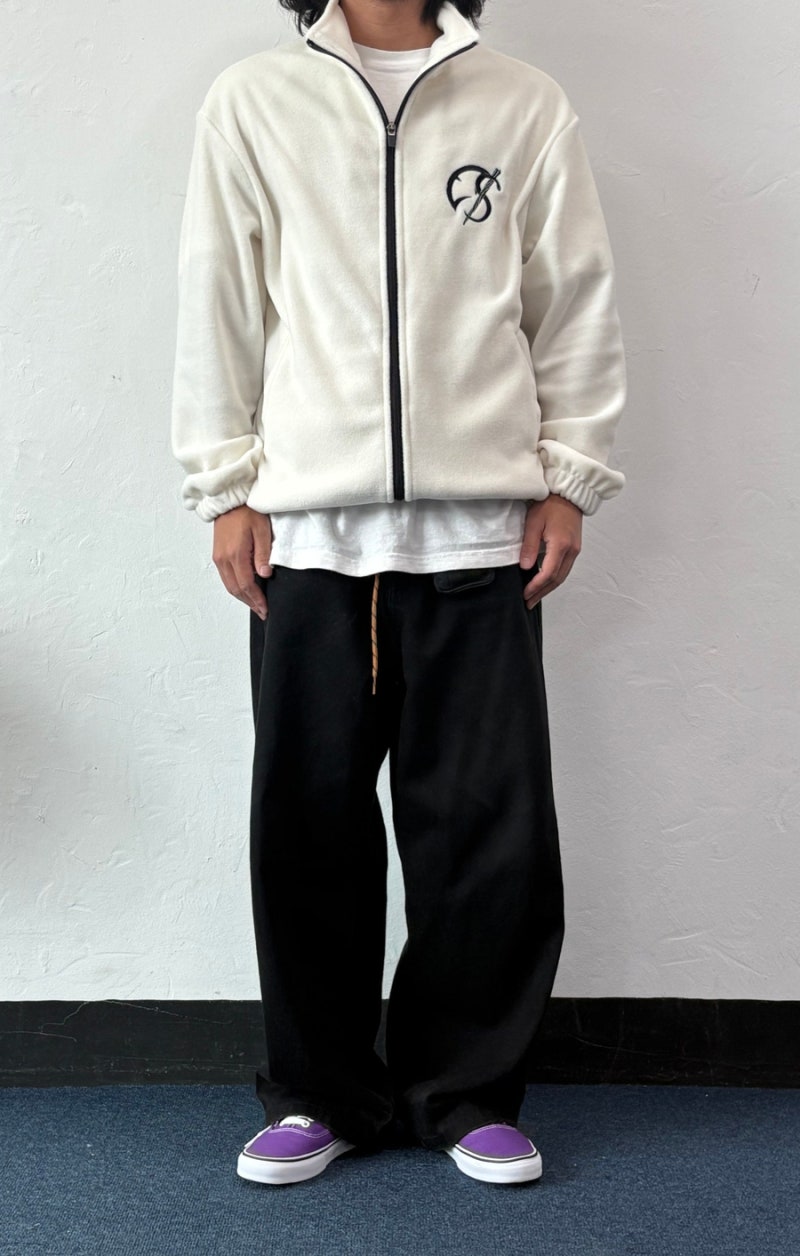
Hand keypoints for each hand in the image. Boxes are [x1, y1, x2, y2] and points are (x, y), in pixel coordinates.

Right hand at [212, 505, 273, 619]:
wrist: (229, 500)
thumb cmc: (247, 511)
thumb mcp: (261, 530)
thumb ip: (263, 554)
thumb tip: (265, 575)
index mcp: (236, 554)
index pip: (247, 584)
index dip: (257, 599)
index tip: (265, 608)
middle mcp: (224, 559)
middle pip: (236, 589)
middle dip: (250, 603)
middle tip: (262, 612)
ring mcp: (218, 558)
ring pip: (229, 585)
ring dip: (242, 597)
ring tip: (255, 605)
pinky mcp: (217, 555)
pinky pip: (225, 577)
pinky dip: (235, 587)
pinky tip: (245, 590)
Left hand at [519, 494, 582, 608]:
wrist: (568, 494)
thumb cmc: (550, 504)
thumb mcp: (533, 522)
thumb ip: (529, 545)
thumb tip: (525, 567)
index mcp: (561, 545)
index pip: (548, 573)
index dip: (536, 586)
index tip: (525, 594)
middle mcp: (571, 550)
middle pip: (557, 579)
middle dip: (542, 592)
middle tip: (529, 602)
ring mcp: (575, 550)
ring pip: (562, 575)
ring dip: (549, 588)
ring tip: (535, 596)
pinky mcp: (574, 547)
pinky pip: (565, 568)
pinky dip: (555, 578)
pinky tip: (545, 582)